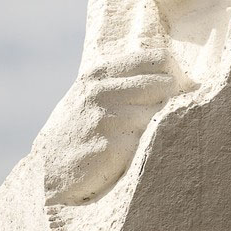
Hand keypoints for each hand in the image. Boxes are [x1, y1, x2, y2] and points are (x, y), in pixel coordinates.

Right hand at [42, 47, 183, 205]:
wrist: (49, 171)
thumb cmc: (78, 130)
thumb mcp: (90, 93)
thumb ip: (122, 80)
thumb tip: (172, 72)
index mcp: (100, 73)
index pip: (157, 58)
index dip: (175, 73)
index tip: (180, 88)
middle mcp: (104, 90)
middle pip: (165, 83)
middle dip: (175, 98)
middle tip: (173, 113)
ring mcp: (109, 118)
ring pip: (161, 112)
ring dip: (162, 124)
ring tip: (146, 136)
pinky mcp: (116, 147)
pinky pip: (152, 139)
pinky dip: (152, 144)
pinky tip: (138, 151)